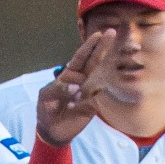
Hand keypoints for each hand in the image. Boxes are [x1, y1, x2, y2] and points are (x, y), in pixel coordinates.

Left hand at [34, 30, 113, 148]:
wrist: (52, 130)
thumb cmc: (46, 109)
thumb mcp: (46, 97)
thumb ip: (57, 89)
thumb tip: (75, 86)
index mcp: (68, 75)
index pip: (80, 57)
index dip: (88, 46)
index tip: (97, 34)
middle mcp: (81, 80)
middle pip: (93, 61)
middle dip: (102, 47)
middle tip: (112, 33)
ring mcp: (88, 91)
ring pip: (100, 76)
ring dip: (108, 65)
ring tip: (119, 53)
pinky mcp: (93, 104)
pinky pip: (100, 95)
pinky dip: (105, 89)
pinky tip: (114, 80)